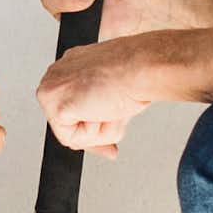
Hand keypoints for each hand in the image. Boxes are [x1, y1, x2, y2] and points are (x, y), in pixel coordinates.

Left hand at [37, 24, 212, 154]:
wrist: (156, 62)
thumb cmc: (152, 72)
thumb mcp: (128, 97)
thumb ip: (112, 116)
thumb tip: (113, 150)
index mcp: (78, 64)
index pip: (73, 109)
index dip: (95, 126)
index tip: (114, 132)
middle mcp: (62, 70)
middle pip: (70, 123)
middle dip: (97, 130)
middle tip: (122, 114)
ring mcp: (56, 84)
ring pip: (71, 133)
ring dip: (100, 131)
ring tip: (122, 108)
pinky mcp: (58, 99)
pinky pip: (72, 140)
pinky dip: (97, 135)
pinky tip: (115, 111)